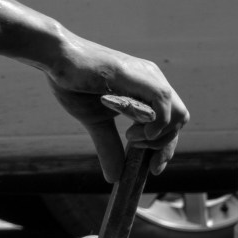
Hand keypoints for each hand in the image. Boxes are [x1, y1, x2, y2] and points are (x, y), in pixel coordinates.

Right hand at [46, 34, 188, 182]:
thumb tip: (114, 178)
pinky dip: (155, 124)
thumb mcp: (95, 122)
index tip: (153, 168)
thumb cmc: (74, 84)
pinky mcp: (137, 75)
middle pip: (180, 119)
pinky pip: (163, 103)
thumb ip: (109, 146)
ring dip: (158, 136)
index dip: (166, 148)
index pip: (171, 122)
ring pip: (177, 114)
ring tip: (131, 138)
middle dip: (164, 145)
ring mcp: (148, 76)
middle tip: (136, 150)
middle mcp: (153, 81)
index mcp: (147, 90)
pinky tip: (133, 132)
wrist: (57, 59)